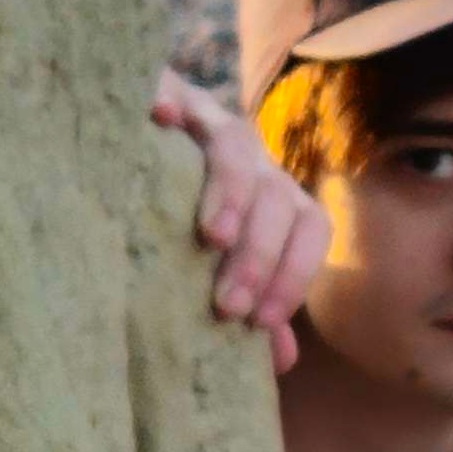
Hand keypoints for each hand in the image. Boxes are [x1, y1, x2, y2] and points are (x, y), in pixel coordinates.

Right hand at [151, 69, 328, 374]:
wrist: (142, 130)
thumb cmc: (182, 211)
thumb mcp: (218, 262)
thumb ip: (251, 301)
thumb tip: (283, 362)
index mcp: (274, 195)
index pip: (310, 227)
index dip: (295, 275)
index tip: (260, 322)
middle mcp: (251, 156)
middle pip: (277, 195)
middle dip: (260, 255)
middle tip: (227, 307)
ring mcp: (210, 119)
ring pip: (236, 148)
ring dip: (231, 194)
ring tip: (212, 238)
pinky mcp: (168, 92)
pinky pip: (174, 90)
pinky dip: (170, 101)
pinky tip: (159, 118)